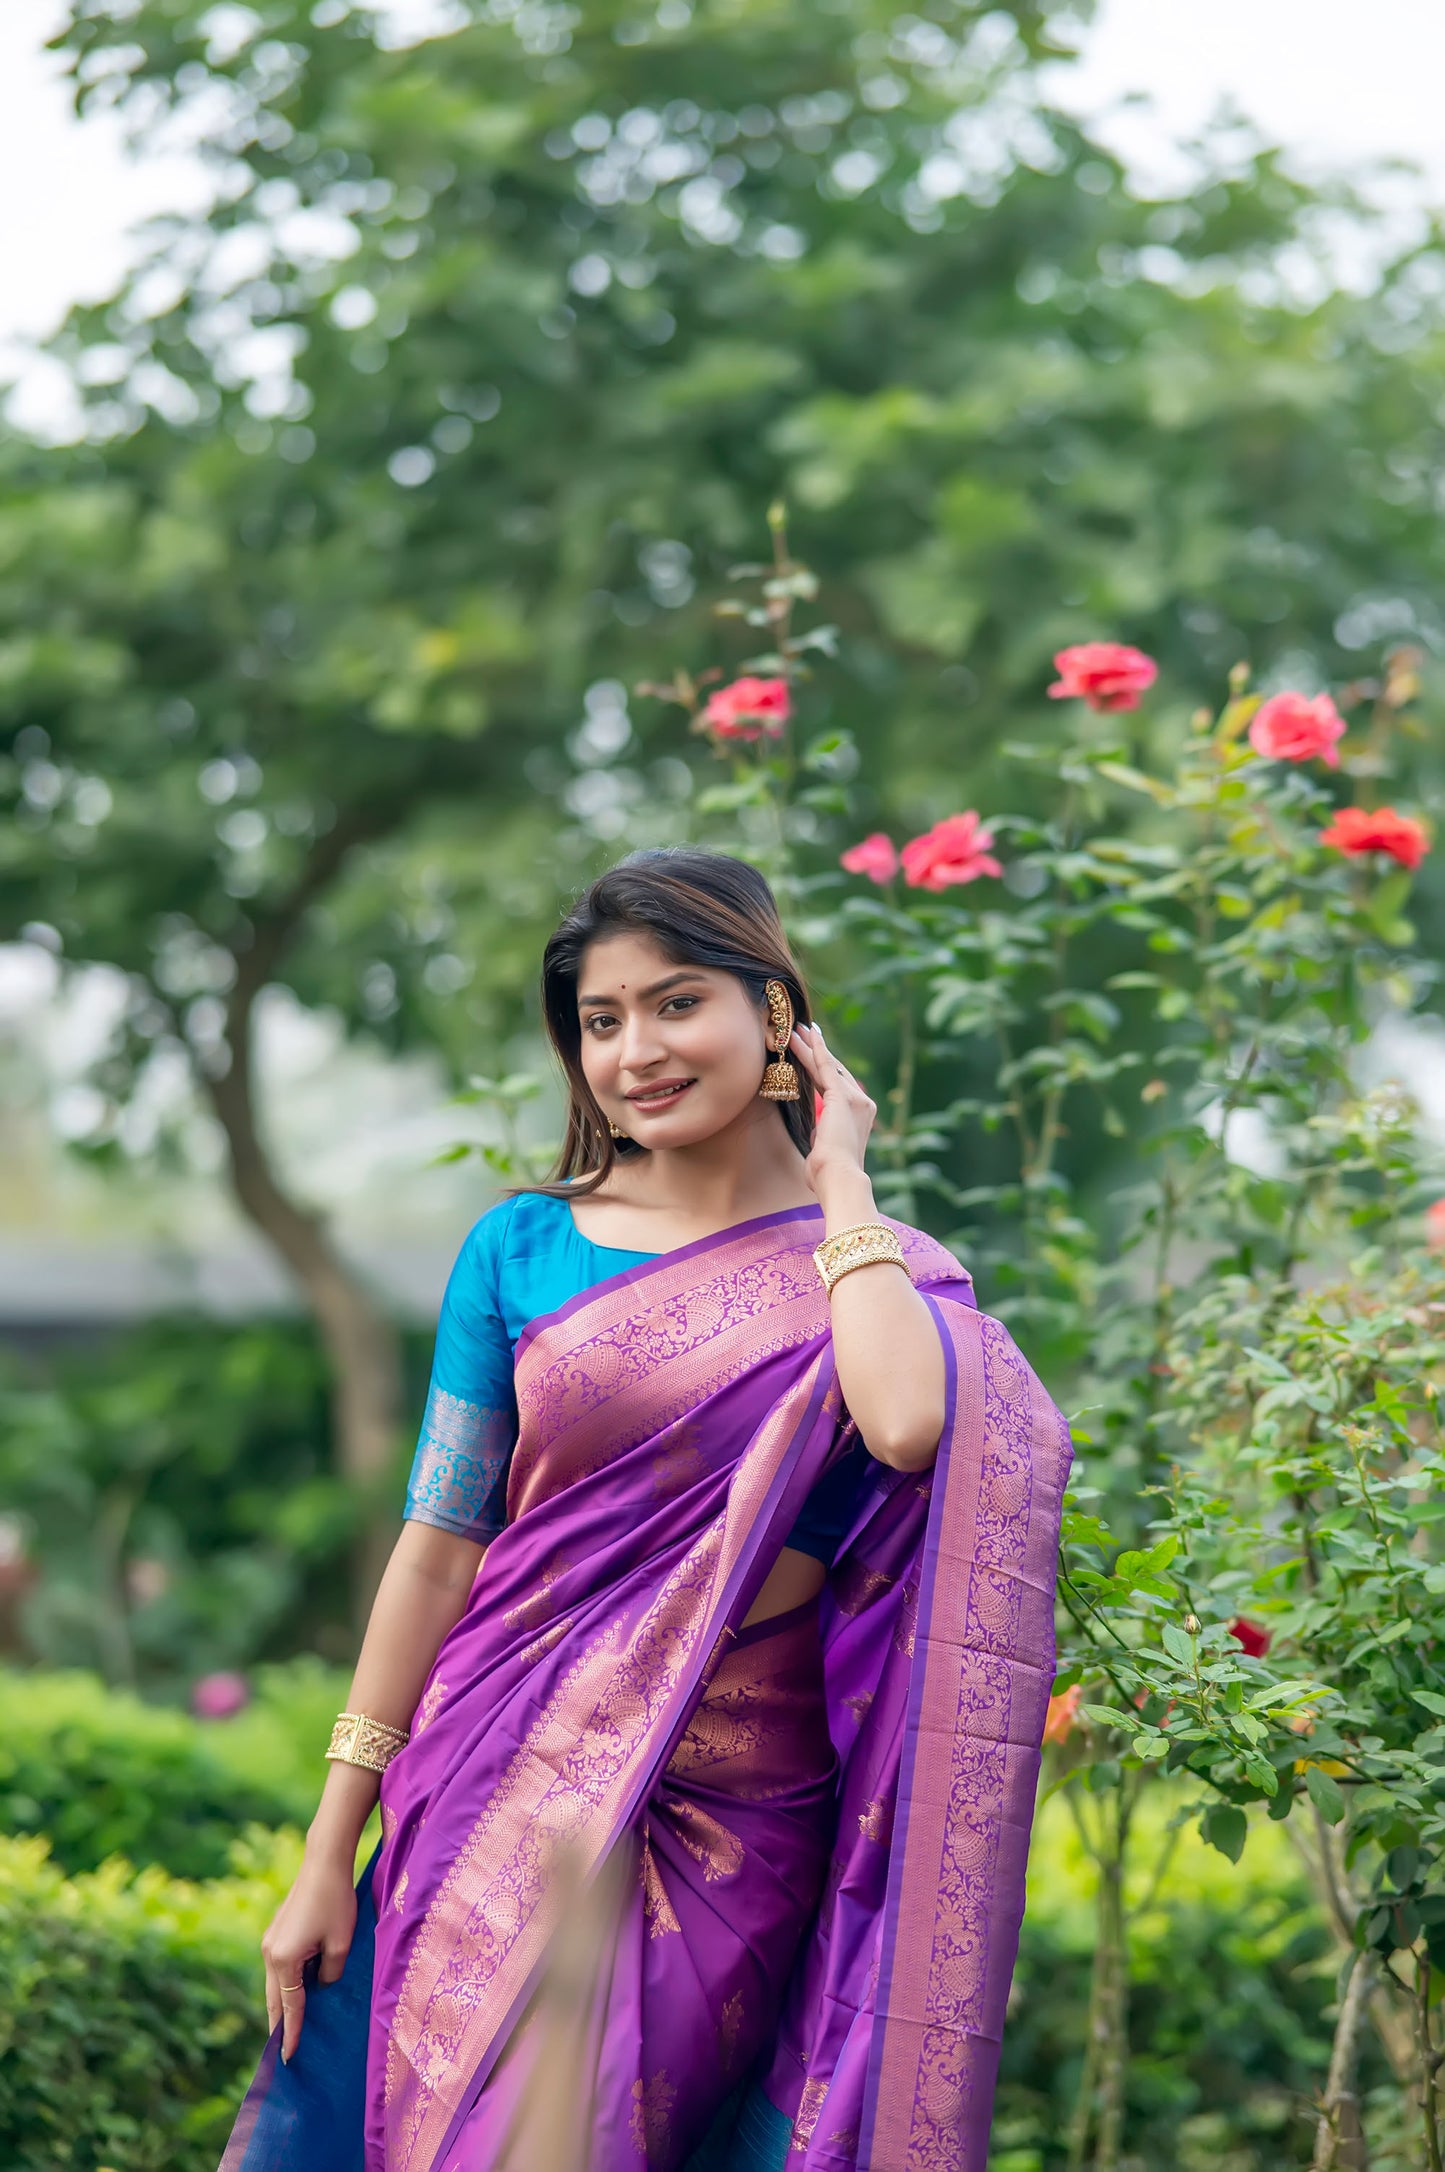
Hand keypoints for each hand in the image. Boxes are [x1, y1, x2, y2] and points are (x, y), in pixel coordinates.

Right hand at [261, 1848, 357, 2062]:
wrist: (323, 1863)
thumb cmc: (336, 1902)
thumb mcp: (341, 1944)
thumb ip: (330, 1975)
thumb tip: (321, 1986)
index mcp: (284, 1960)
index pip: (290, 2006)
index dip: (292, 2033)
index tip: (288, 2059)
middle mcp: (270, 1953)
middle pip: (273, 2000)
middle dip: (279, 2026)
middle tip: (283, 2054)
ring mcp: (269, 1942)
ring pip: (273, 1985)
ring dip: (281, 2005)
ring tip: (289, 2029)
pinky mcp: (275, 1933)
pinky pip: (278, 1969)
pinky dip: (284, 1986)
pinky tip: (295, 1993)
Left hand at [789, 1022, 876, 1201]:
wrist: (838, 1178)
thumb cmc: (828, 1175)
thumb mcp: (826, 1150)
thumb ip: (824, 1137)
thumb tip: (816, 1135)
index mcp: (860, 1117)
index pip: (839, 1086)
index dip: (825, 1068)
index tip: (814, 1053)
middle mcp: (863, 1103)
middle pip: (835, 1070)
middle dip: (817, 1050)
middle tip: (803, 1031)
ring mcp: (855, 1098)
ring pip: (827, 1065)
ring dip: (810, 1046)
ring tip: (794, 1029)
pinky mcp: (841, 1096)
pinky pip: (823, 1066)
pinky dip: (812, 1050)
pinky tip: (800, 1037)